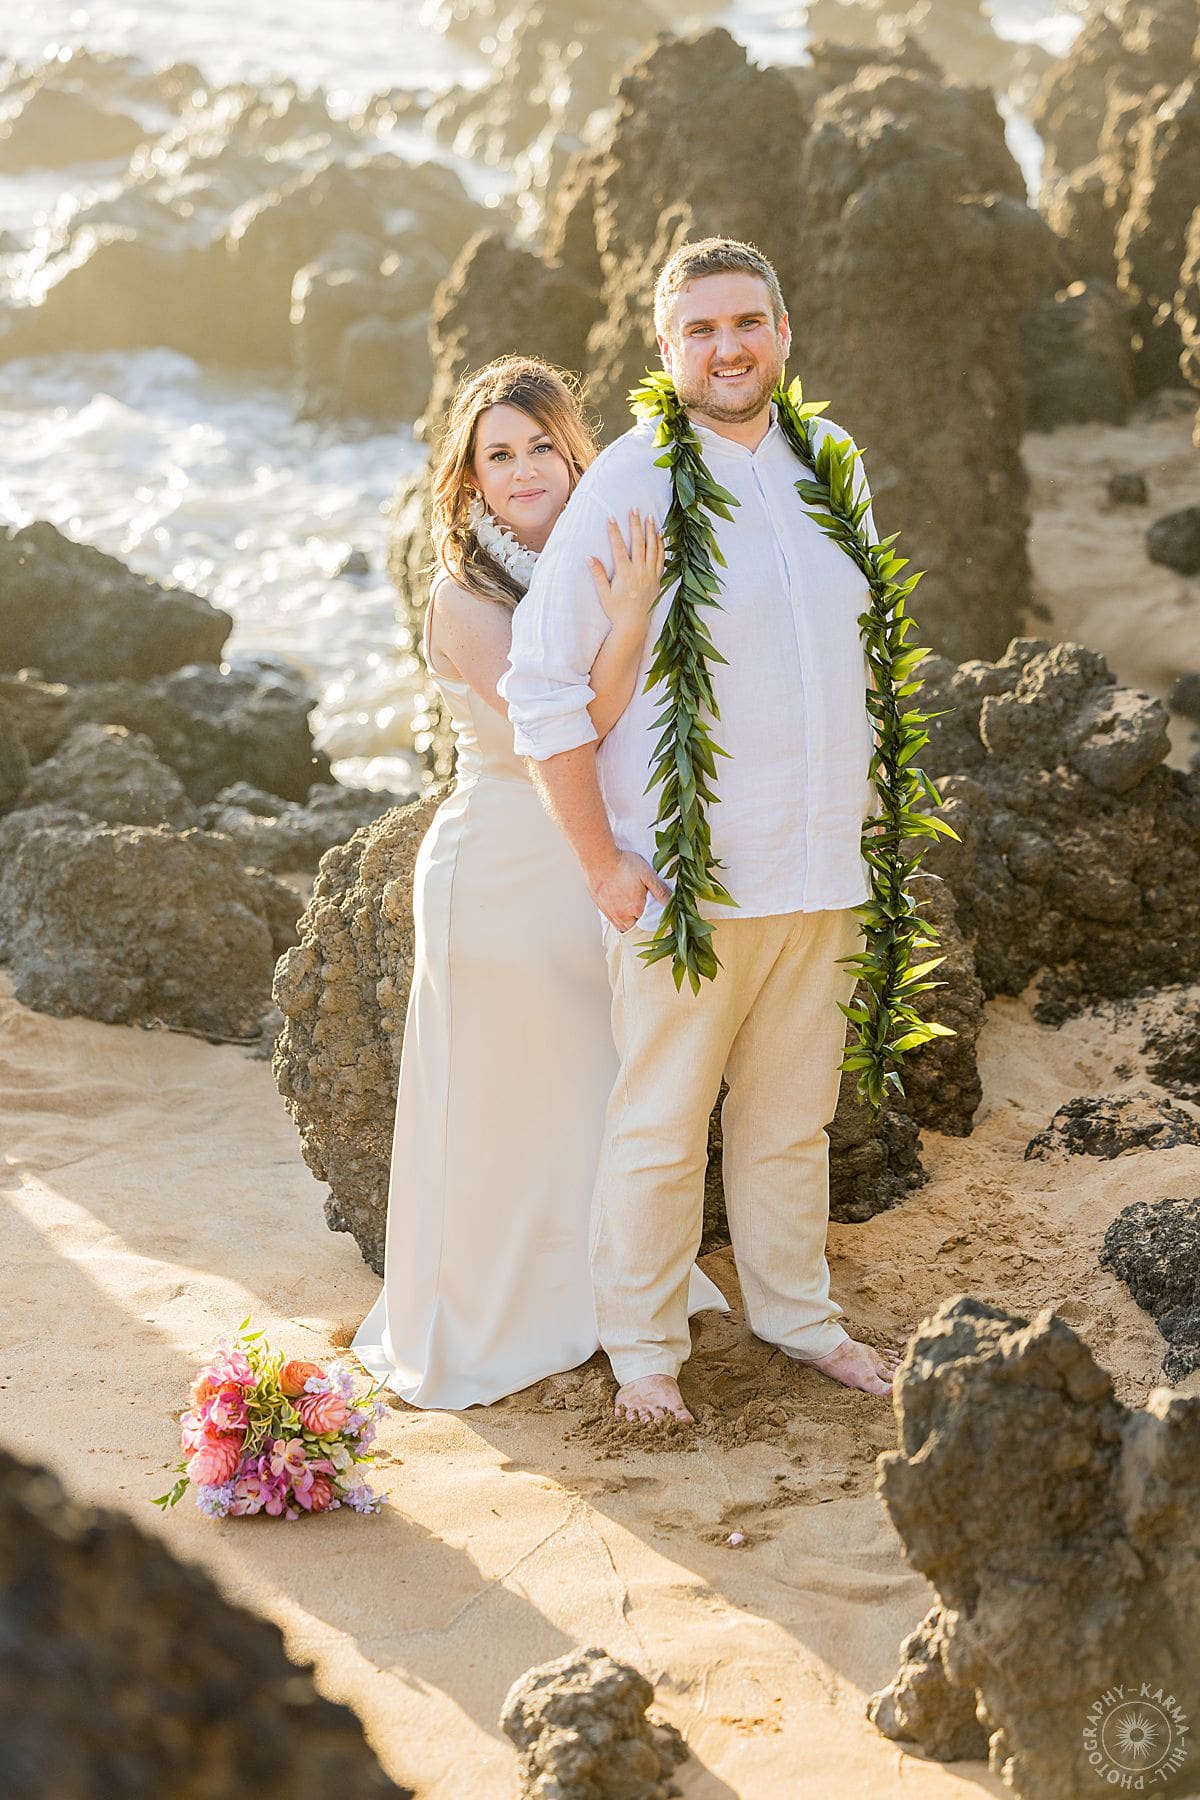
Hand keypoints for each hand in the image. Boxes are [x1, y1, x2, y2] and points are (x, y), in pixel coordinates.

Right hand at [587, 849, 669, 933]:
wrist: (599, 858)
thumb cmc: (623, 865)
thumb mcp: (648, 875)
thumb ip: (660, 891)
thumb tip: (672, 903)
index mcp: (635, 909)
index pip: (646, 924)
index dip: (649, 919)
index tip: (650, 912)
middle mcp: (621, 915)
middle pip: (631, 927)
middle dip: (637, 922)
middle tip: (640, 912)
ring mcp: (609, 911)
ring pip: (619, 925)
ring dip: (625, 921)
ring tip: (629, 910)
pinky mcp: (599, 906)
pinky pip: (609, 918)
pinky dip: (614, 915)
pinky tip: (617, 905)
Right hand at [588, 510, 663, 637]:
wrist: (634, 624)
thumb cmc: (617, 611)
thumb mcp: (604, 594)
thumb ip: (598, 575)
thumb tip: (589, 557)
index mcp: (625, 574)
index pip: (619, 547)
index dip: (615, 532)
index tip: (611, 517)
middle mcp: (640, 572)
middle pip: (638, 543)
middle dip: (636, 524)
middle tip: (634, 509)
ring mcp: (650, 574)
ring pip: (652, 548)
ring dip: (651, 531)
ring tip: (649, 517)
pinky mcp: (657, 578)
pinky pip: (661, 558)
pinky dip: (661, 546)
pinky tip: (660, 535)